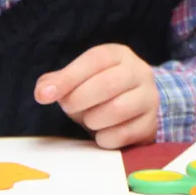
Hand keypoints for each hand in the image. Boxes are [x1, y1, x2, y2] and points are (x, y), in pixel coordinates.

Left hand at [36, 44, 159, 148]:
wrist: (136, 106)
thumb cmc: (100, 91)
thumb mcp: (79, 81)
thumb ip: (58, 83)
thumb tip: (44, 92)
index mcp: (118, 55)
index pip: (95, 59)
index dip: (68, 78)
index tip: (44, 96)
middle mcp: (139, 72)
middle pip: (109, 83)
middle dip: (80, 99)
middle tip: (69, 108)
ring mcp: (149, 97)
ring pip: (119, 109)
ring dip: (94, 119)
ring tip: (90, 120)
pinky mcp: (152, 123)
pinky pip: (125, 134)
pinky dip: (106, 138)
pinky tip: (103, 134)